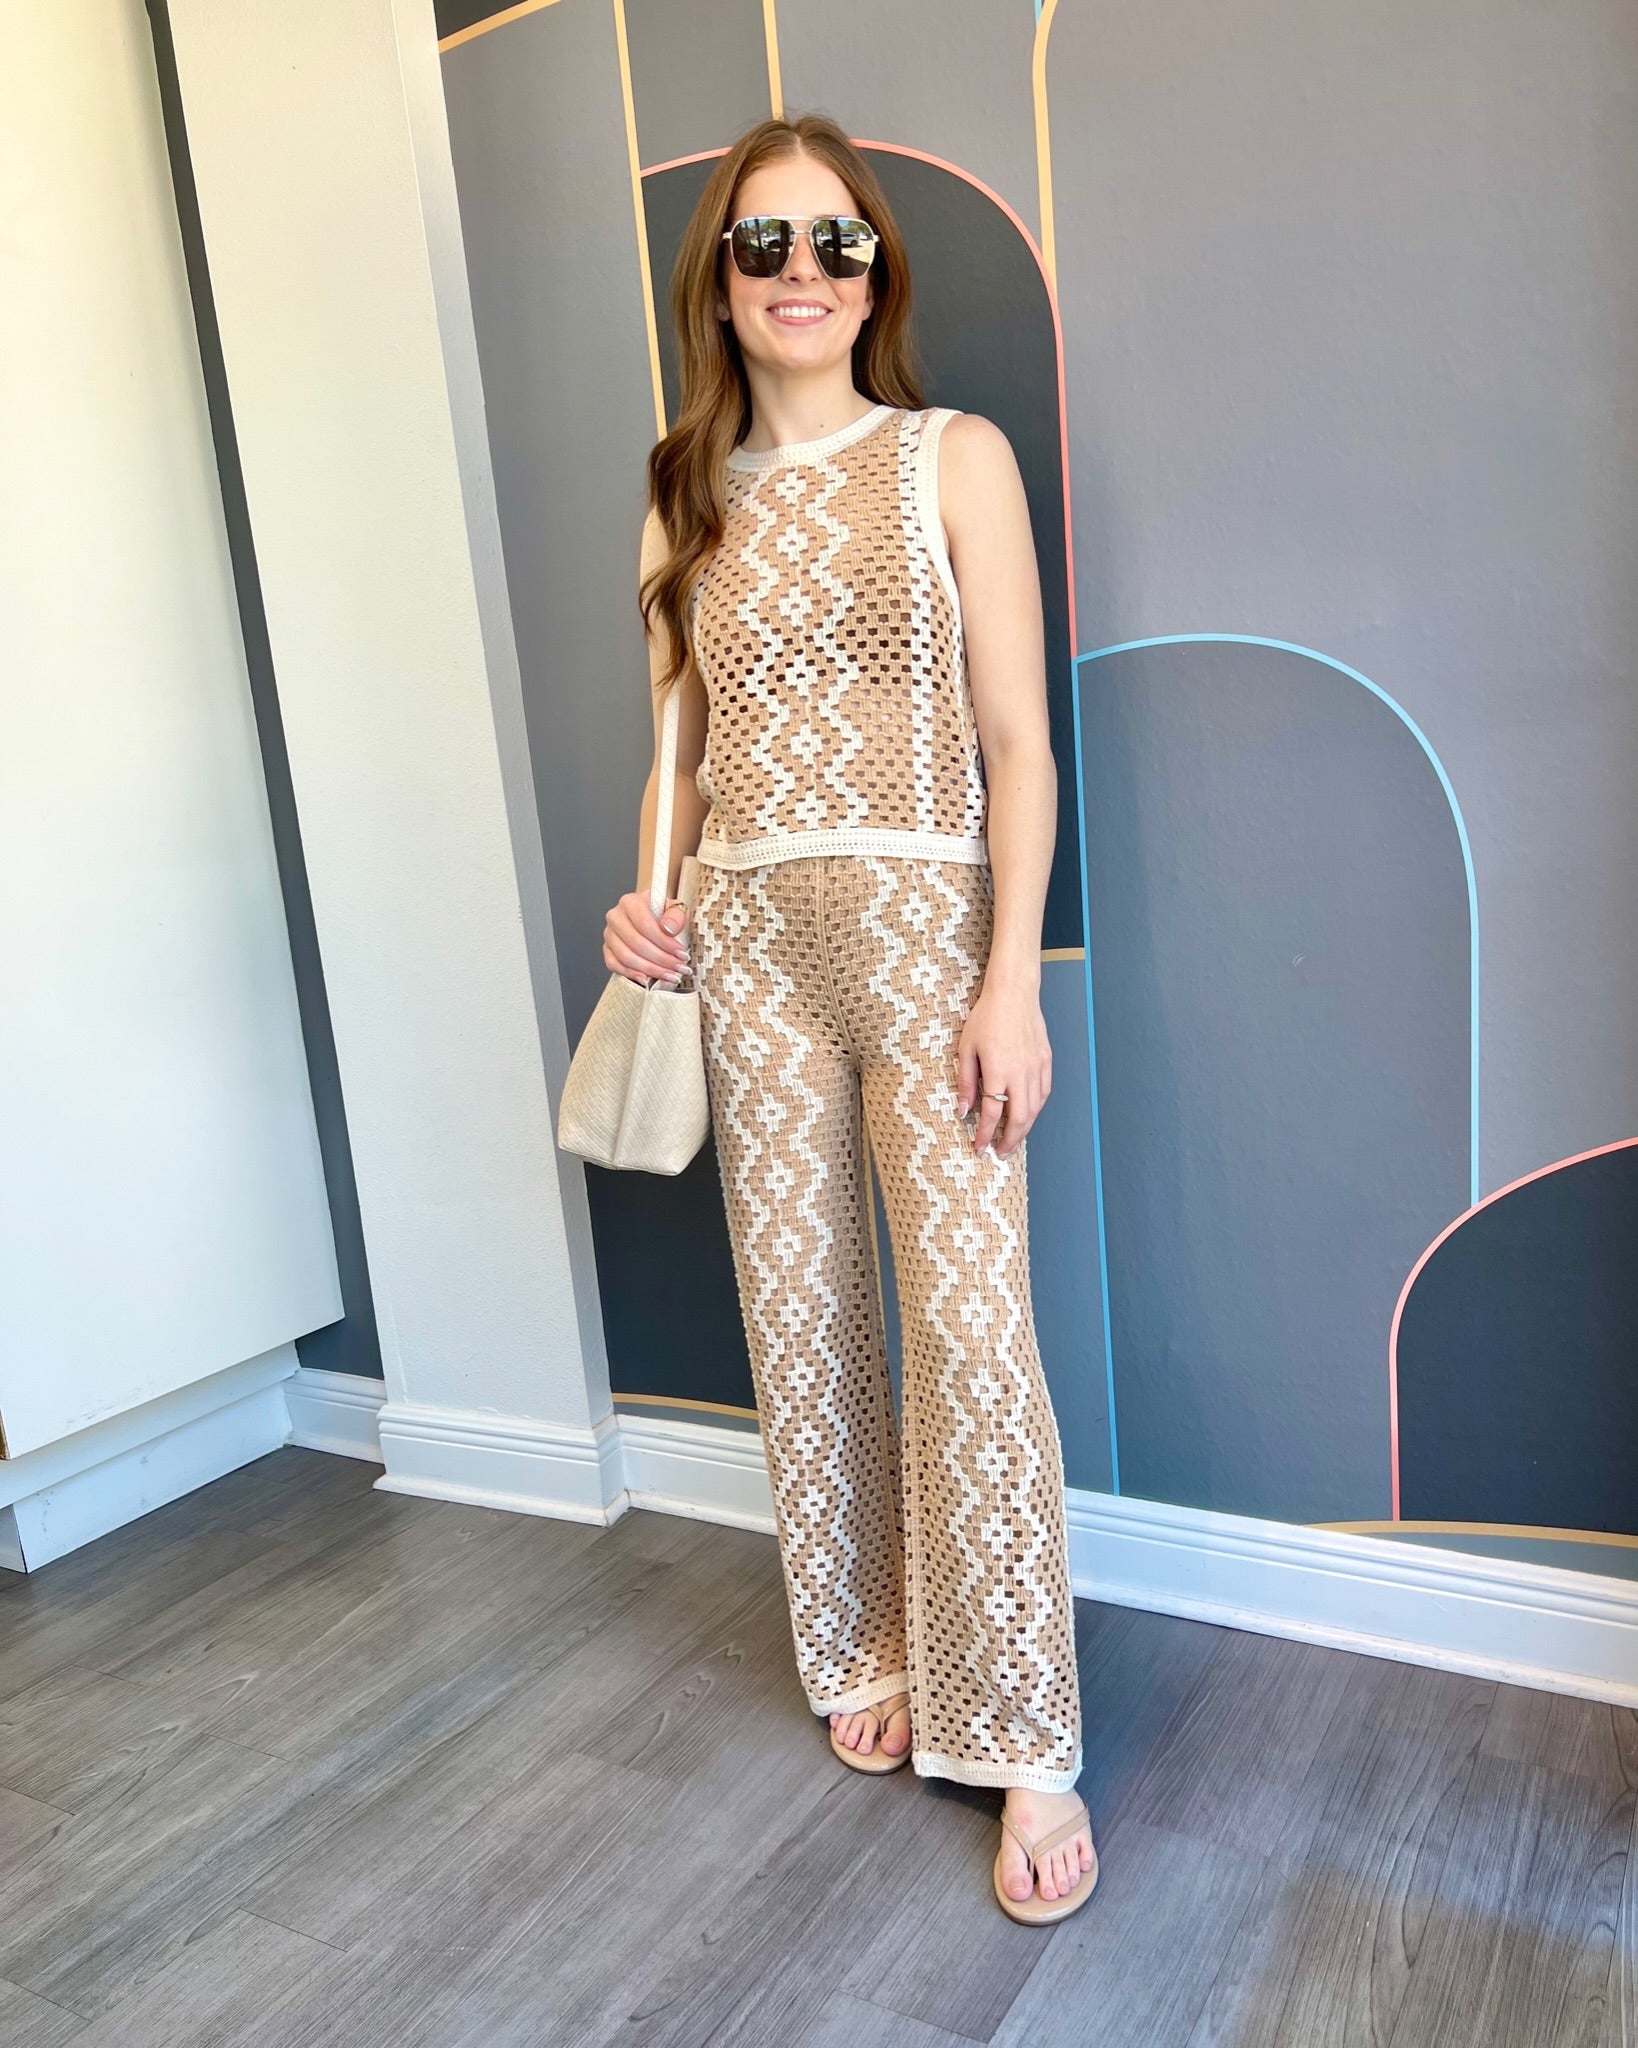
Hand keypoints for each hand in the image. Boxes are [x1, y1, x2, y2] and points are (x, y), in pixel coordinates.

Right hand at [604, 890, 690, 985]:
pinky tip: (647, 978)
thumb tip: (668, 928)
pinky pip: (614, 965)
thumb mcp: (674, 909)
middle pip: (636, 943)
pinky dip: (631, 974)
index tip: (681, 953)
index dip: (665, 943)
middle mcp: (616, 917)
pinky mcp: (607, 949)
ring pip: (626, 957)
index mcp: (630, 902)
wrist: (651, 918)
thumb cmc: (661, 914)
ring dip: (651, 969)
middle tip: (679, 967)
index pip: (645, 925)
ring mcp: (609, 934)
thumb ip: (675, 915)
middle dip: (661, 959)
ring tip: (669, 974)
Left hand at [955, 979, 1051, 1154]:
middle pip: (1019, 1118)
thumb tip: (963, 1110)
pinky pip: (1043, 1094)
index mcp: (998, 1070)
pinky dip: (1036, 1110)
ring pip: (1035, 1109)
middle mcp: (1021, 1073)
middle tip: (1000, 1154)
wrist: (1014, 994)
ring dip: (1025, 1129)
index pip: (993, 1113)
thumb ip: (965, 1082)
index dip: (986, 1134)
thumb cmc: (986, 1018)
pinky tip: (1028, 1116)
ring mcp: (1037, 1068)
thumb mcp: (966, 1049)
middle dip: (1010, 1141)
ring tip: (1014, 1141)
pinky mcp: (1046, 1061)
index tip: (979, 1148)